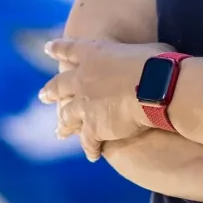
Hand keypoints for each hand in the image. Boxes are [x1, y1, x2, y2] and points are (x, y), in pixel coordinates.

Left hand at [39, 38, 172, 156]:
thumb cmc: (159, 63)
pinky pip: (87, 141)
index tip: (48, 48)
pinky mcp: (93, 128)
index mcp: (95, 53)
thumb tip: (151, 58)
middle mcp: (82, 78)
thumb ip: (136, 55)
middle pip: (59, 86)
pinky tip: (93, 155)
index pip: (71, 49)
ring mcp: (84, 104)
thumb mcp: (145, 49)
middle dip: (51, 91)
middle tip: (43, 95)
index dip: (58, 48)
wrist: (156, 87)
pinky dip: (91, 148)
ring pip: (67, 116)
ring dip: (64, 124)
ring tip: (59, 132)